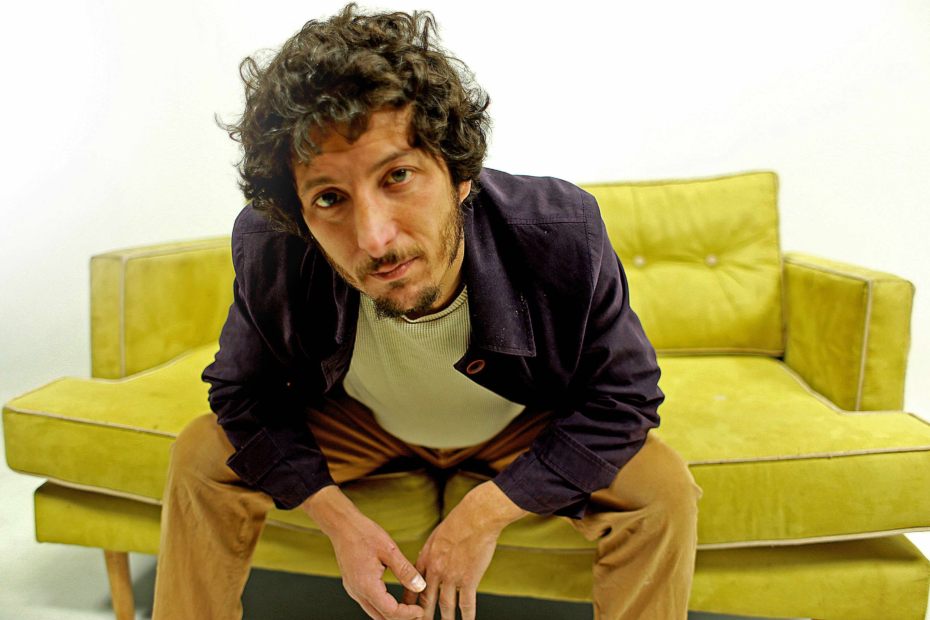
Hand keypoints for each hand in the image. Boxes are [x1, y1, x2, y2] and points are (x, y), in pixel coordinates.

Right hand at [303, 486, 426, 619]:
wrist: (342, 525)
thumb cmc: (364, 533)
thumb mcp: (390, 550)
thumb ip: (405, 571)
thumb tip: (419, 586)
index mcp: (367, 585)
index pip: (390, 611)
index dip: (407, 615)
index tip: (420, 611)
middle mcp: (357, 591)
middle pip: (381, 617)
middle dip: (400, 618)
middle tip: (417, 615)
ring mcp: (353, 589)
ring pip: (373, 612)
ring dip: (391, 614)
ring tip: (408, 610)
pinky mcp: (352, 585)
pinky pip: (368, 603)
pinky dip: (382, 606)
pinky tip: (393, 600)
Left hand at [401, 481, 527, 619]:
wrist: (476, 517)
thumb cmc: (459, 521)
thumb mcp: (437, 535)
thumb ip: (431, 551)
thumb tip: (428, 559)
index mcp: (426, 558)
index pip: (413, 586)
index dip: (409, 601)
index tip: (407, 611)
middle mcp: (435, 570)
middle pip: (426, 600)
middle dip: (423, 616)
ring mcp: (451, 576)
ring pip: (445, 606)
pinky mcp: (469, 578)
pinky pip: (466, 604)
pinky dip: (467, 616)